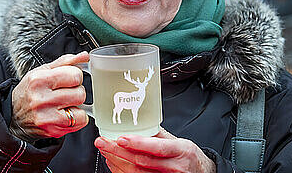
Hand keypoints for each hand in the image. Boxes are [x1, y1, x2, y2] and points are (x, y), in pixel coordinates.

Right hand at [12, 52, 89, 138]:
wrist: (14, 117)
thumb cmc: (29, 92)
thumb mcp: (41, 72)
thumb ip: (64, 62)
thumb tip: (84, 56)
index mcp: (38, 80)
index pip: (75, 75)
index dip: (75, 76)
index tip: (68, 79)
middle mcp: (41, 99)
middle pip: (80, 93)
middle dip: (76, 91)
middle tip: (65, 92)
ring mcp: (47, 117)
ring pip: (81, 109)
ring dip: (76, 105)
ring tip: (64, 104)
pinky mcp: (53, 131)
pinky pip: (80, 122)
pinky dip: (77, 118)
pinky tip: (65, 114)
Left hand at [94, 128, 215, 172]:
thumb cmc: (188, 156)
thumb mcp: (179, 141)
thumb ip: (158, 135)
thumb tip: (136, 123)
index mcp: (181, 150)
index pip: (157, 148)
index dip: (137, 144)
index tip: (120, 138)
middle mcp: (175, 168)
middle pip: (142, 162)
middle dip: (118, 152)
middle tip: (102, 142)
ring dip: (116, 162)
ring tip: (104, 150)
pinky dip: (121, 171)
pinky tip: (113, 162)